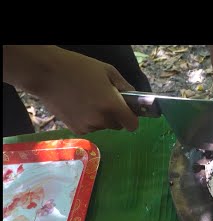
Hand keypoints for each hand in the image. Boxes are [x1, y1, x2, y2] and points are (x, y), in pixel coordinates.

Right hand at [3, 46, 137, 134]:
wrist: (46, 73)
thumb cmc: (79, 68)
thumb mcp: (107, 71)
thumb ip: (125, 86)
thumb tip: (135, 99)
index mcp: (112, 105)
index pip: (132, 125)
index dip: (132, 119)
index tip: (128, 113)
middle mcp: (101, 120)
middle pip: (117, 126)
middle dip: (115, 116)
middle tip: (105, 102)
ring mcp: (88, 126)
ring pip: (102, 127)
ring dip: (101, 118)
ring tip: (88, 101)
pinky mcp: (76, 129)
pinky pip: (89, 128)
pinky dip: (88, 121)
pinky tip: (79, 107)